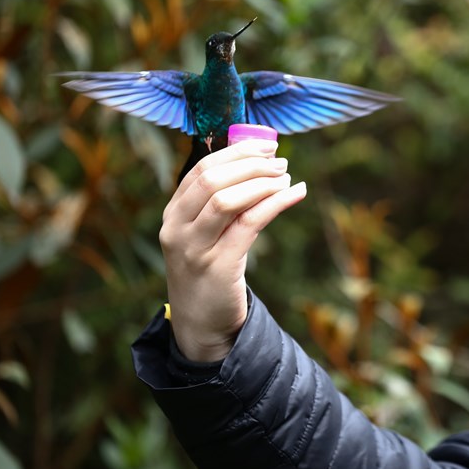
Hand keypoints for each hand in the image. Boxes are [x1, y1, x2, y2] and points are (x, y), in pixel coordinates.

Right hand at [159, 139, 307, 361]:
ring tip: (287, 177)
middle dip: (251, 164)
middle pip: (212, 180)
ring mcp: (195, 249)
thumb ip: (221, 201)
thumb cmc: (209, 268)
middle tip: (280, 161)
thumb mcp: (205, 233)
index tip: (265, 145)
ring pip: (227, 200)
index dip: (236, 152)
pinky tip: (296, 193)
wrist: (201, 323)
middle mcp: (177, 229)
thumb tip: (258, 162)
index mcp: (172, 214)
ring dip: (263, 182)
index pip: (201, 169)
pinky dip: (276, 203)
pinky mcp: (219, 266)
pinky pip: (250, 224)